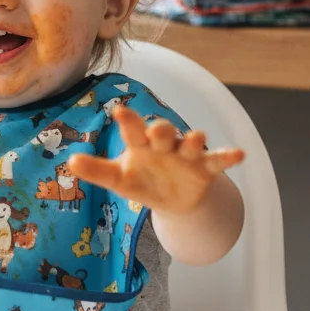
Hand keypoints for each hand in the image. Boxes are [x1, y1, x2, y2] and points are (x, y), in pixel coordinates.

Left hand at [67, 105, 244, 215]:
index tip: (120, 111)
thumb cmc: (142, 180)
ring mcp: (186, 155)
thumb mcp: (119, 179)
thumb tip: (70, 163)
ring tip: (196, 137)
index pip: (132, 131)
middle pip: (162, 133)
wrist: (173, 200)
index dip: (128, 121)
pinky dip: (228, 156)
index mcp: (140, 145)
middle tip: (156, 127)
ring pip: (191, 143)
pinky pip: (217, 160)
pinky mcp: (205, 169)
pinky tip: (239, 154)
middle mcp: (164, 145)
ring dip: (194, 139)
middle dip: (160, 130)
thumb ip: (97, 171)